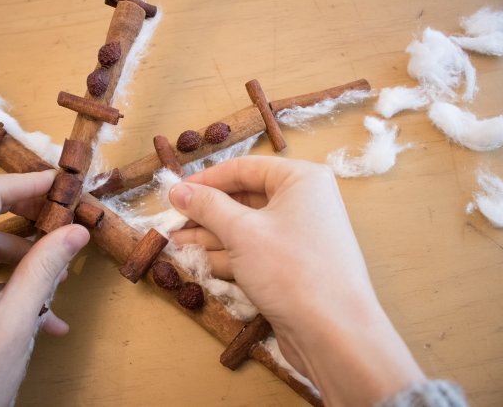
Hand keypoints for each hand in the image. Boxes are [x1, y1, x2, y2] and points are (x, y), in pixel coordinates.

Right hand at [170, 156, 423, 406]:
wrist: (332, 333)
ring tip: (173, 240)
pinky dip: (225, 254)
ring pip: (245, 228)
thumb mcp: (242, 232)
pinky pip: (253, 251)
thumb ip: (207, 206)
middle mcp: (303, 203)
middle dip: (205, 212)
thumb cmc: (290, 269)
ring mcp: (298, 237)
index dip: (206, 180)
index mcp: (301, 180)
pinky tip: (195, 259)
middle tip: (170, 220)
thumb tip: (177, 191)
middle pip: (244, 199)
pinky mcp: (291, 266)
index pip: (245, 168)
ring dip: (209, 235)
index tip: (174, 192)